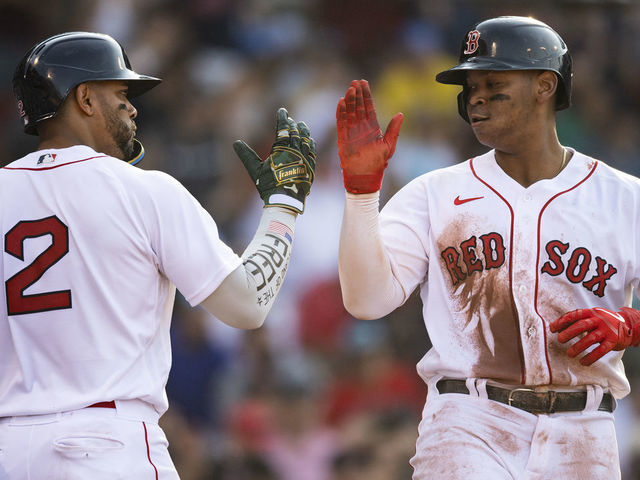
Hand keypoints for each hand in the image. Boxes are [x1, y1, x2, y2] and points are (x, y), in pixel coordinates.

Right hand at [234, 108, 315, 213]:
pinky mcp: (311, 167)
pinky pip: (312, 151)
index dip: (282, 119)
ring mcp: (304, 160)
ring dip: (303, 131)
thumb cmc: (268, 185)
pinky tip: (309, 140)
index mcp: (281, 151)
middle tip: (289, 119)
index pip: (282, 129)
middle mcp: (295, 153)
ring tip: (301, 124)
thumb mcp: (255, 170)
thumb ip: (246, 155)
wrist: (285, 201)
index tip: (282, 110)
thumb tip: (235, 143)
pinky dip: (311, 144)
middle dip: (292, 124)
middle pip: (295, 133)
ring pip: (306, 141)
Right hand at [336, 79, 402, 193]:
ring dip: (349, 100)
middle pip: (358, 106)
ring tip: (349, 89)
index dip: (366, 95)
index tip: (364, 83)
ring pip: (349, 112)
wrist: (365, 177)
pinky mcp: (343, 138)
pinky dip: (340, 112)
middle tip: (355, 82)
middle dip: (357, 94)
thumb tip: (400, 114)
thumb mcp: (389, 145)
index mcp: (372, 127)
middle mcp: (361, 127)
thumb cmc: (378, 164)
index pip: (368, 107)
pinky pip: (341, 122)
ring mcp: (351, 132)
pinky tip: (341, 102)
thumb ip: (394, 130)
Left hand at [549, 307, 639, 365]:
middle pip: (582, 325)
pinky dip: (591, 357)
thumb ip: (577, 321)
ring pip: (591, 338)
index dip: (562, 321)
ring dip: (579, 347)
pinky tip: (583, 362)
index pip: (575, 315)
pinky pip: (601, 350)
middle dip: (569, 332)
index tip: (552, 328)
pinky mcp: (613, 341)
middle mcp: (599, 320)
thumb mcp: (591, 317)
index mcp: (591, 312)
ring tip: (569, 354)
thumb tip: (557, 329)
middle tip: (559, 339)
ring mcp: (607, 330)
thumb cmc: (602, 322)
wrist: (628, 325)